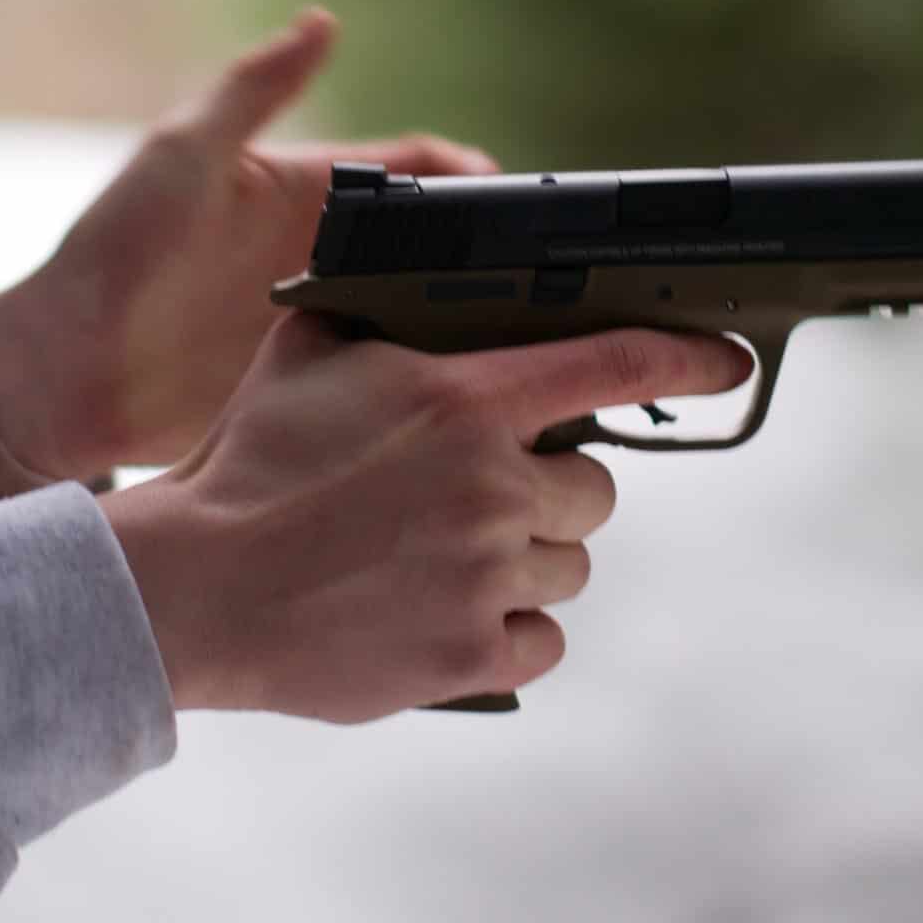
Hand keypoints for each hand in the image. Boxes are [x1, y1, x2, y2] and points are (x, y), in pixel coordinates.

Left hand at [0, 8, 496, 486]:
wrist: (63, 372)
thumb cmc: (112, 248)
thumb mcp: (180, 154)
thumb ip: (252, 90)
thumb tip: (322, 19)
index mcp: (308, 188)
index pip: (417, 167)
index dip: (473, 177)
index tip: (524, 204)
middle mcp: (330, 252)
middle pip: (439, 243)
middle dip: (495, 254)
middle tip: (551, 284)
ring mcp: (328, 319)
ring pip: (429, 314)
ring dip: (475, 323)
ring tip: (528, 346)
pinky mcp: (318, 386)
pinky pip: (394, 379)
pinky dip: (436, 381)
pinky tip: (471, 400)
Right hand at [99, 315, 752, 720]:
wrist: (193, 587)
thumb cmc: (245, 462)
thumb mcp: (303, 353)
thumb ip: (375, 311)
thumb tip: (403, 270)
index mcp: (465, 400)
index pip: (615, 364)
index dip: (687, 358)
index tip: (728, 362)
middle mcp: (493, 484)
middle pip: (596, 488)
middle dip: (552, 490)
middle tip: (483, 500)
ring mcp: (486, 574)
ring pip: (570, 565)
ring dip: (528, 560)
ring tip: (447, 560)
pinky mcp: (470, 653)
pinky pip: (543, 637)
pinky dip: (512, 630)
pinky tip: (451, 615)